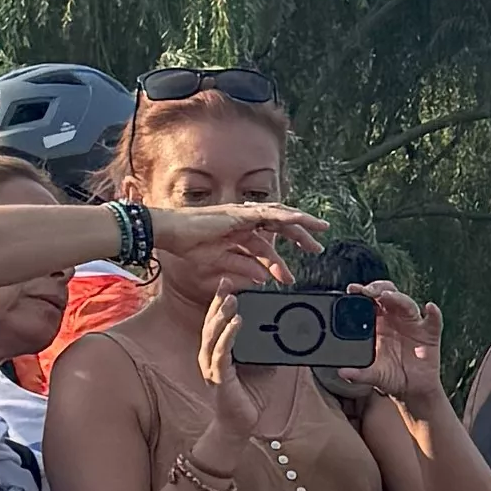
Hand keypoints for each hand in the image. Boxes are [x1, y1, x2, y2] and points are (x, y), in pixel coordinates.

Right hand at [153, 201, 327, 273]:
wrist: (171, 234)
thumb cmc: (190, 246)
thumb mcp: (222, 262)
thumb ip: (243, 268)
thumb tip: (263, 278)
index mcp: (241, 233)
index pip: (268, 244)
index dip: (280, 259)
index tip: (290, 276)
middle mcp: (245, 221)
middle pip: (280, 227)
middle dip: (300, 238)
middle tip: (318, 249)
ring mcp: (243, 215)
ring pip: (279, 216)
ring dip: (300, 224)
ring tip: (319, 232)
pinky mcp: (240, 213)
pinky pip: (268, 213)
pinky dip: (286, 215)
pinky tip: (300, 219)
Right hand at [187, 295, 275, 467]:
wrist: (242, 424)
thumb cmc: (250, 395)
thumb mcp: (265, 365)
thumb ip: (270, 348)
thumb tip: (289, 333)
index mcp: (219, 350)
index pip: (217, 321)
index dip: (220, 301)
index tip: (227, 282)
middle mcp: (210, 355)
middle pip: (211, 323)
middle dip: (218, 302)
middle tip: (225, 283)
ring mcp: (212, 367)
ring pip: (213, 335)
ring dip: (222, 316)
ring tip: (231, 299)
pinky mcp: (218, 378)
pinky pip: (221, 353)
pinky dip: (228, 336)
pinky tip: (236, 323)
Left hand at [357, 283, 445, 403]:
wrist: (413, 391)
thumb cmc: (391, 378)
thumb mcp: (373, 376)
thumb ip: (359, 374)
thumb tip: (342, 373)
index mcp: (378, 324)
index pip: (370, 302)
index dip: (361, 293)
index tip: (352, 290)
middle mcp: (395, 319)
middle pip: (388, 294)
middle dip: (378, 289)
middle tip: (368, 291)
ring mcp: (414, 324)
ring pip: (406, 303)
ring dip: (398, 298)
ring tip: (388, 297)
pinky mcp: (430, 333)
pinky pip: (434, 320)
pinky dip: (433, 313)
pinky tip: (430, 308)